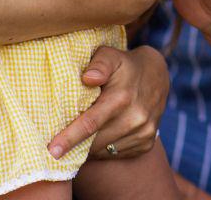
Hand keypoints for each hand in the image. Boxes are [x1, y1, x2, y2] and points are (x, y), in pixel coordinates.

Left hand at [48, 45, 167, 160]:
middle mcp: (135, 118)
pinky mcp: (146, 142)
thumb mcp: (111, 56)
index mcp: (122, 97)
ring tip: (81, 135)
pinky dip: (104, 149)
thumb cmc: (124, 65)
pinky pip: (116, 154)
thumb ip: (99, 64)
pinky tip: (100, 135)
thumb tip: (87, 78)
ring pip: (104, 151)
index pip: (91, 123)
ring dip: (89, 147)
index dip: (70, 138)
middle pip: (94, 141)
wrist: (157, 76)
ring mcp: (143, 132)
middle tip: (59, 142)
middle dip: (75, 144)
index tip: (52, 151)